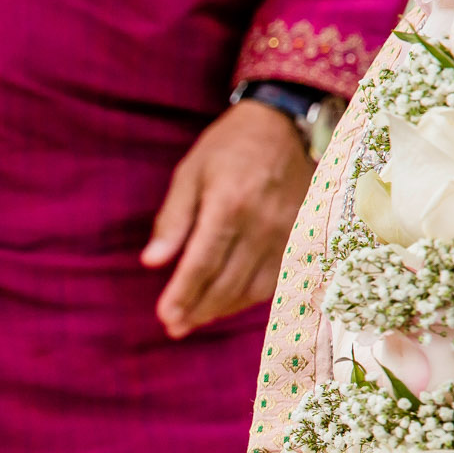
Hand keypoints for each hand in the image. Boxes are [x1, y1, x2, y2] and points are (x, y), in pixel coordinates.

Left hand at [143, 99, 313, 339]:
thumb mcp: (190, 174)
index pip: (202, 263)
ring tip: (193, 320)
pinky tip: (226, 303)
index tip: (165, 316)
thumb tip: (152, 262)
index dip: (182, 294)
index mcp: (230, 204)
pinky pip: (275, 280)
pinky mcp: (301, 236)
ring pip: (251, 288)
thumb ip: (172, 220)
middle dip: (197, 309)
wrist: (284, 125)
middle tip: (174, 326)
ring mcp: (287, 232)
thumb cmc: (229, 148)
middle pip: (226, 282)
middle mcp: (262, 223)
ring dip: (221, 309)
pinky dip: (248, 297)